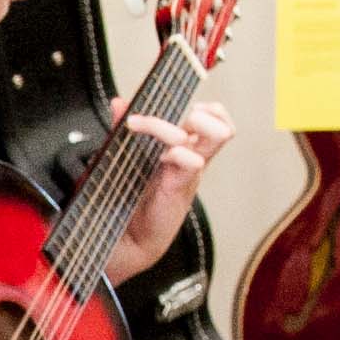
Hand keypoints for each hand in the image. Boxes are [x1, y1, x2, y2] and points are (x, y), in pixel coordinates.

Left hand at [105, 92, 233, 280]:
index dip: (202, 104)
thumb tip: (119, 102)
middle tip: (164, 122)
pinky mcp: (183, 187)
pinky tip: (158, 161)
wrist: (126, 238)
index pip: (214, 115)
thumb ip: (123, 127)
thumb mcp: (124, 155)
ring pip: (218, 133)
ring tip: (164, 138)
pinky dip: (174, 152)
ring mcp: (192, 171)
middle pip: (220, 120)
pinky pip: (193, 160)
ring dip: (188, 126)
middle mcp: (193, 156)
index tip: (170, 106)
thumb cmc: (129, 199)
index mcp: (184, 147)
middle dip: (194, 110)